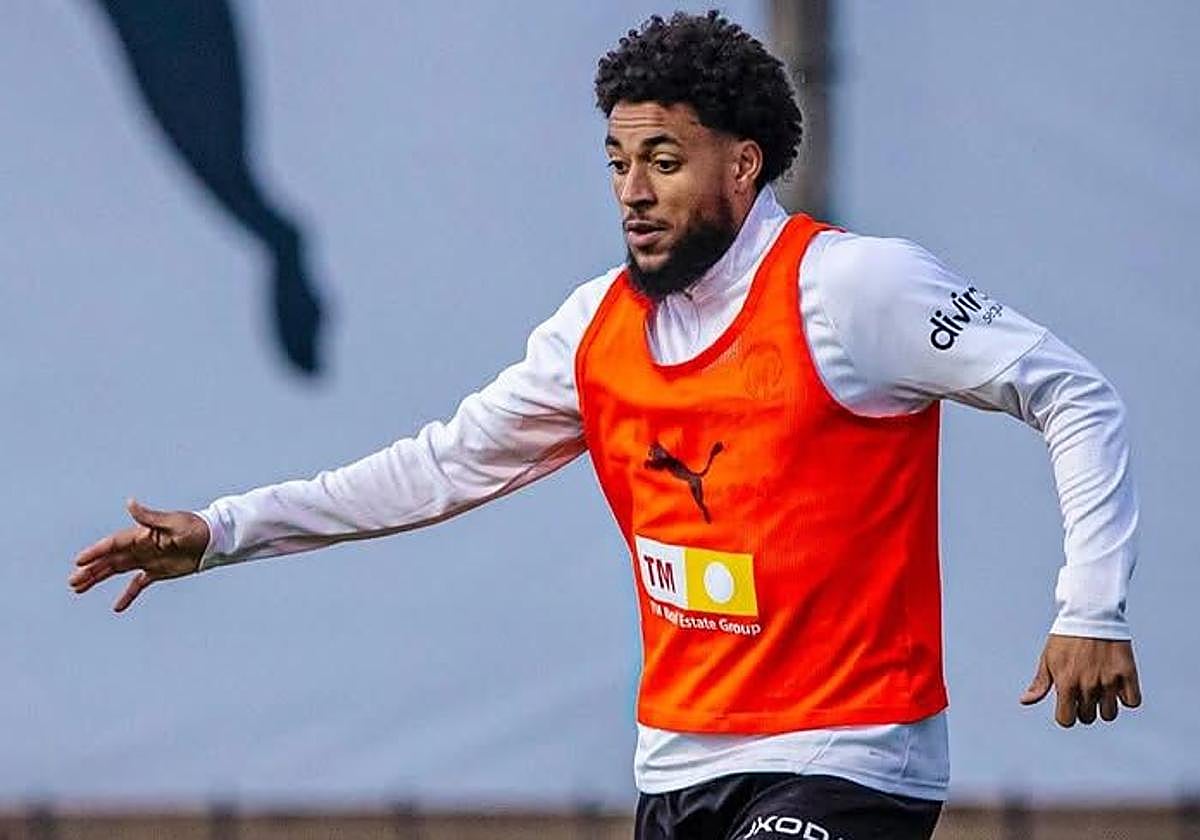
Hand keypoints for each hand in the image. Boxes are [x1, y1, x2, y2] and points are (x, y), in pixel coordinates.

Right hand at [69, 498, 208, 611]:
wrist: (214, 539)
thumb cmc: (195, 527)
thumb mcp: (173, 522)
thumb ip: (149, 517)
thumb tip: (130, 503)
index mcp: (142, 535)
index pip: (113, 544)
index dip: (96, 552)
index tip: (79, 561)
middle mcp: (140, 547)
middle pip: (110, 560)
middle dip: (91, 570)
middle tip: (73, 582)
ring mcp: (148, 559)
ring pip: (117, 571)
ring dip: (99, 579)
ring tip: (79, 589)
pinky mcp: (158, 571)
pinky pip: (138, 585)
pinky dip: (128, 595)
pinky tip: (117, 607)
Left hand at [1019, 634, 1141, 726]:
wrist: (1090, 614)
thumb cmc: (1066, 637)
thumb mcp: (1048, 658)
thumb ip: (1039, 684)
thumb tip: (1025, 701)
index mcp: (1066, 683)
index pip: (1066, 720)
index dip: (1065, 714)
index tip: (1067, 703)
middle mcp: (1088, 685)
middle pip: (1087, 718)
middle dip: (1083, 708)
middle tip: (1083, 689)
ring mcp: (1109, 681)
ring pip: (1109, 714)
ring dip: (1104, 704)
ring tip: (1100, 687)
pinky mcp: (1127, 674)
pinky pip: (1132, 702)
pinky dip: (1126, 697)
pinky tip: (1117, 684)